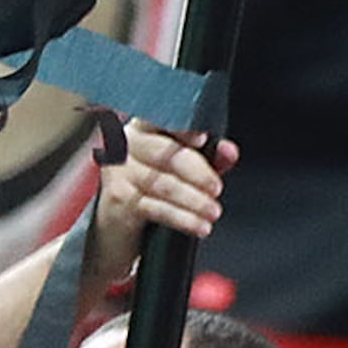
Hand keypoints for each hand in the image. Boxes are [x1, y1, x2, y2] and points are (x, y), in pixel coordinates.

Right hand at [86, 122, 232, 284]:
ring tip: (213, 211)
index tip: (202, 139)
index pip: (162, 121)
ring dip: (193, 200)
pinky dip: (182, 218)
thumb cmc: (157, 184)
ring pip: (162, 184)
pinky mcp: (118, 198)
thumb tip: (229, 151)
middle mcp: (126, 145)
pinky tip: (200, 226)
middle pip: (165, 154)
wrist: (121, 220)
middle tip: (217, 188)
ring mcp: (118, 172)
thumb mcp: (186, 166)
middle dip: (197, 172)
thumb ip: (209, 155)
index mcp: (144, 128)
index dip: (182, 129)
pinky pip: (156, 208)